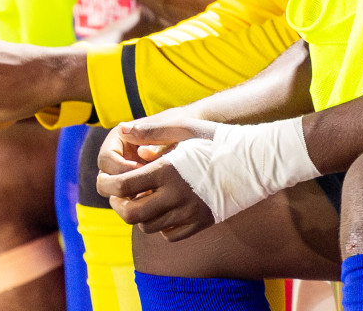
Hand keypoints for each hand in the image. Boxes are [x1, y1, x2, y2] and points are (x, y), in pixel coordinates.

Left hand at [95, 113, 219, 240]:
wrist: (258, 161)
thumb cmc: (220, 139)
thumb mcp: (186, 128)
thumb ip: (152, 131)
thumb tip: (122, 130)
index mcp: (167, 170)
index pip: (123, 186)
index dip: (106, 186)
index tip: (105, 181)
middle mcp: (176, 195)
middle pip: (131, 214)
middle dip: (118, 206)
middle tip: (118, 196)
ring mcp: (189, 213)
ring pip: (148, 227)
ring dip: (138, 216)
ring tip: (140, 200)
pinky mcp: (201, 223)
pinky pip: (170, 235)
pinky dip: (160, 226)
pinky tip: (163, 210)